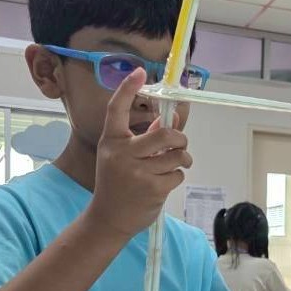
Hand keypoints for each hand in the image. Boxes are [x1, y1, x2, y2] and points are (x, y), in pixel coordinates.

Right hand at [85, 67, 192, 239]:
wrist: (108, 218)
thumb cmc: (118, 183)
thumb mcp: (122, 157)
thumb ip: (144, 139)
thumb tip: (171, 120)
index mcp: (111, 141)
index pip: (116, 109)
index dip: (127, 88)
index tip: (139, 72)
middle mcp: (121, 153)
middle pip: (164, 134)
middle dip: (180, 138)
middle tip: (181, 144)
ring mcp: (137, 172)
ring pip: (176, 155)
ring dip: (182, 159)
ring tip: (175, 165)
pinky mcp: (152, 189)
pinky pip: (177, 174)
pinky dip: (176, 177)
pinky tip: (164, 183)